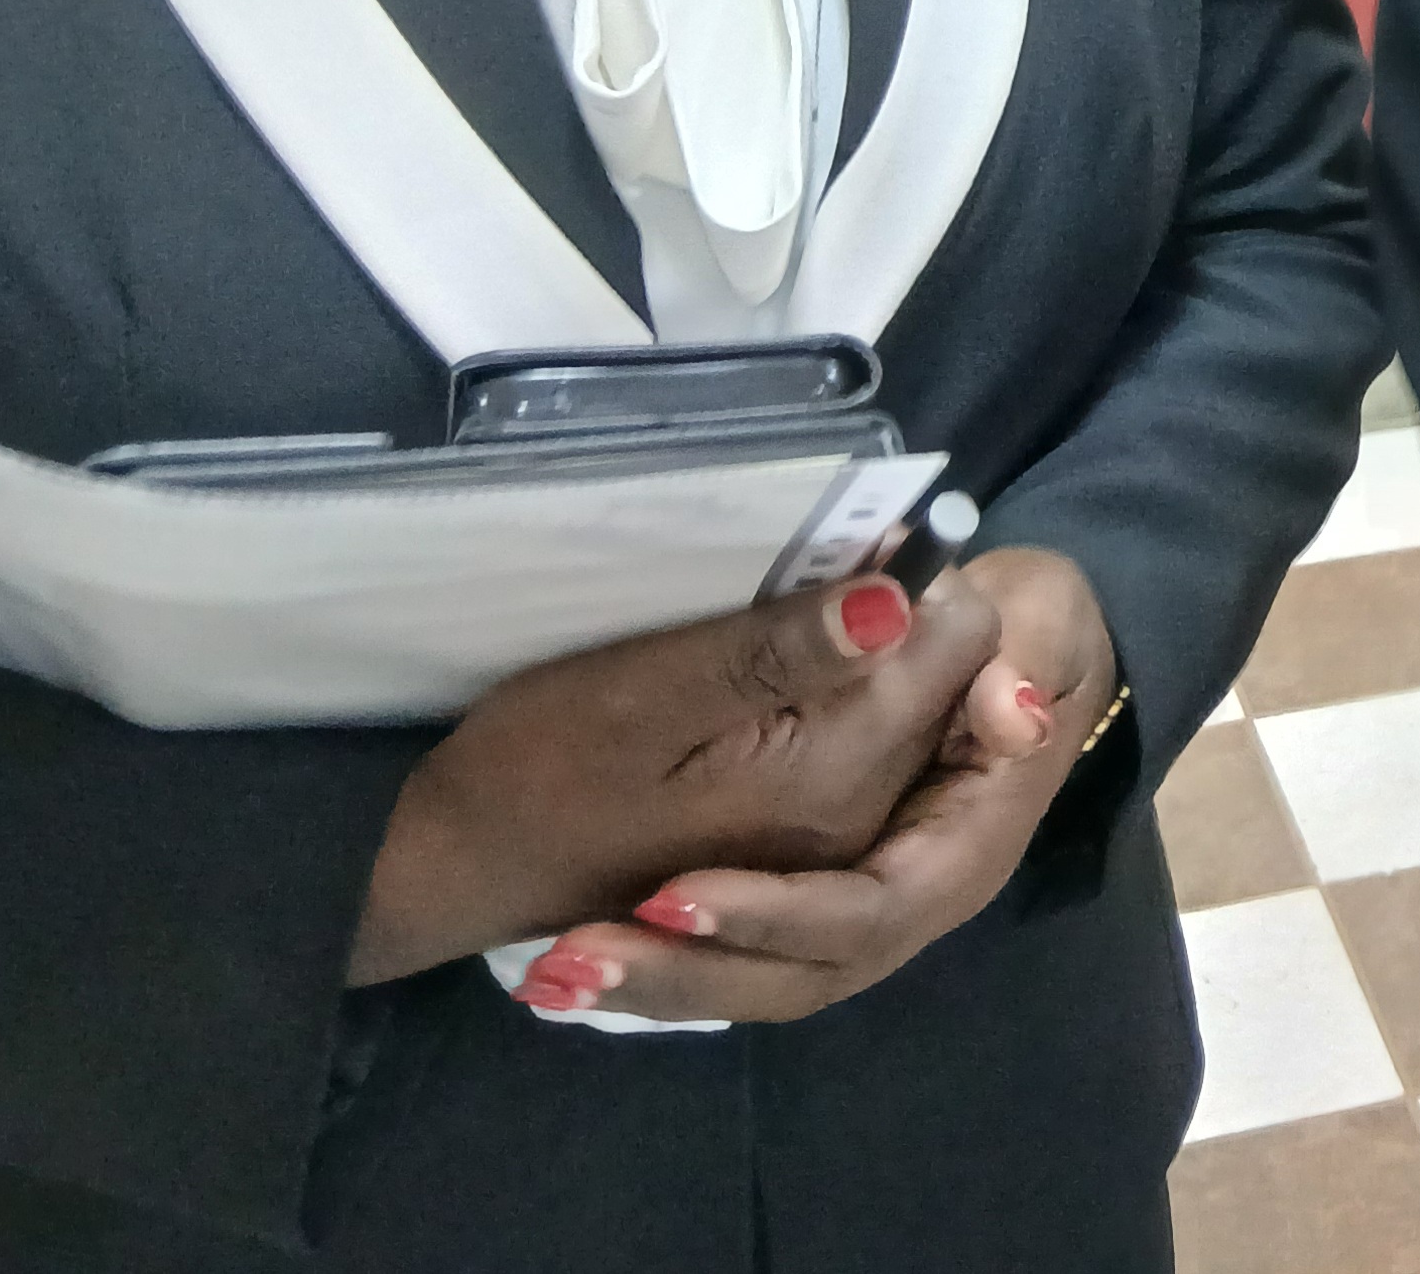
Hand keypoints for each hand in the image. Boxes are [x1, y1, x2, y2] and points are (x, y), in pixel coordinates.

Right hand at [349, 570, 1001, 984]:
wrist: (457, 871)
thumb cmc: (536, 773)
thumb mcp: (644, 694)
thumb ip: (779, 651)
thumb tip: (900, 598)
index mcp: (840, 768)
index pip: (963, 639)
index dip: (916, 573)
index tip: (839, 547)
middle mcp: (865, 811)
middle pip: (945, 670)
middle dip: (893, 609)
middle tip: (791, 584)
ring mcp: (838, 832)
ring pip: (905, 700)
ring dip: (858, 648)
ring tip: (762, 627)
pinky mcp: (802, 834)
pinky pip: (861, 736)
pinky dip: (827, 689)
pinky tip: (753, 676)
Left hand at [516, 549, 1122, 1025]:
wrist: (1020, 651)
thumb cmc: (1027, 631)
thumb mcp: (1046, 620)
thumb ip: (1029, 658)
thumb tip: (1013, 714)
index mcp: (964, 848)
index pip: (872, 909)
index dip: (778, 912)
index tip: (673, 894)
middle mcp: (911, 899)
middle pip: (801, 973)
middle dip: (688, 972)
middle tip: (574, 959)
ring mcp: (859, 907)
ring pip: (758, 979)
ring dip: (659, 984)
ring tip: (554, 973)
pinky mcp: (812, 896)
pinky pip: (737, 957)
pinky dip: (661, 968)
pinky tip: (567, 970)